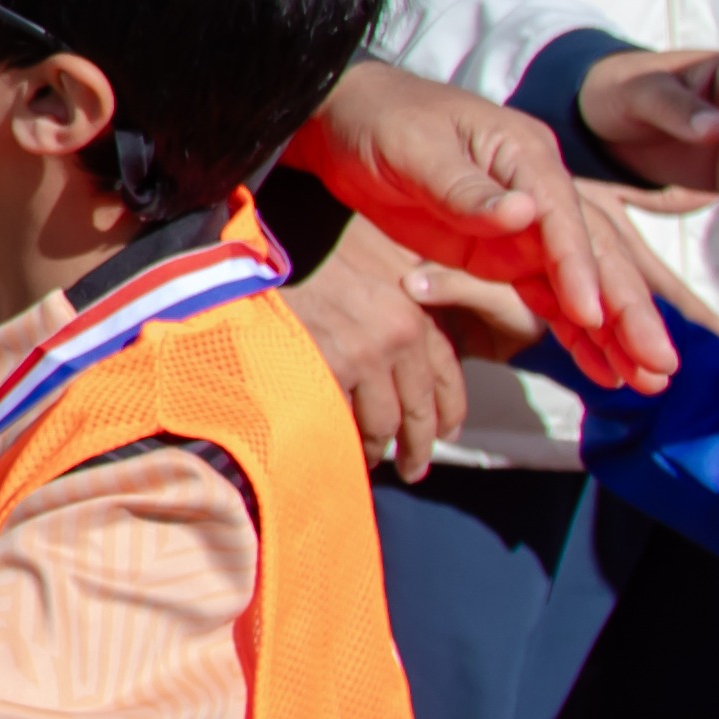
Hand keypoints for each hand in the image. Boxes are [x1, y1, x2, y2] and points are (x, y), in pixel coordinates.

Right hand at [285, 217, 472, 479]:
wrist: (269, 251)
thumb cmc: (318, 253)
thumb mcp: (376, 264)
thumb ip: (398, 298)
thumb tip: (413, 337)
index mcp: (414, 308)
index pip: (446, 371)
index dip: (450, 408)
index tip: (447, 432)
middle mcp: (400, 333)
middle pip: (420, 406)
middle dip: (421, 444)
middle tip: (417, 467)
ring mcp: (366, 354)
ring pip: (383, 422)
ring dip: (379, 447)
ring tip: (371, 460)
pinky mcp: (331, 369)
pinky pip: (344, 418)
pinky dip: (344, 438)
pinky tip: (340, 447)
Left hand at [299, 60, 680, 395]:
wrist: (346, 122)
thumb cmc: (382, 122)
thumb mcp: (415, 149)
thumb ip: (465, 187)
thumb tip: (525, 213)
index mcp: (525, 154)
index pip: (563, 216)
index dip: (580, 267)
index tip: (591, 314)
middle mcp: (541, 191)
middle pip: (596, 253)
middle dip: (628, 310)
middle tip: (660, 364)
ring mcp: (528, 228)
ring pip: (585, 284)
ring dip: (618, 333)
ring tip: (649, 381)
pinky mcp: (506, 256)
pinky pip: (552, 298)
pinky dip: (580, 335)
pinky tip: (606, 371)